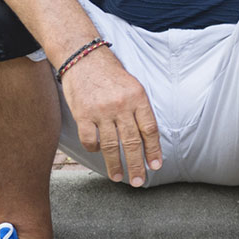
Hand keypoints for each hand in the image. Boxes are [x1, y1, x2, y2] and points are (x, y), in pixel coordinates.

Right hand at [60, 50, 161, 186]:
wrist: (84, 58)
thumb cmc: (111, 74)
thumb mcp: (133, 86)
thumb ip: (139, 109)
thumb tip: (146, 136)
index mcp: (138, 98)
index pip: (150, 130)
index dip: (153, 150)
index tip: (155, 166)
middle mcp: (122, 106)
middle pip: (132, 142)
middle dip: (136, 164)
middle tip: (139, 181)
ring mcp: (101, 111)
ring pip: (111, 145)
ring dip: (115, 164)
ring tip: (119, 177)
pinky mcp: (82, 114)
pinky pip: (90, 139)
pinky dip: (94, 149)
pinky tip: (98, 154)